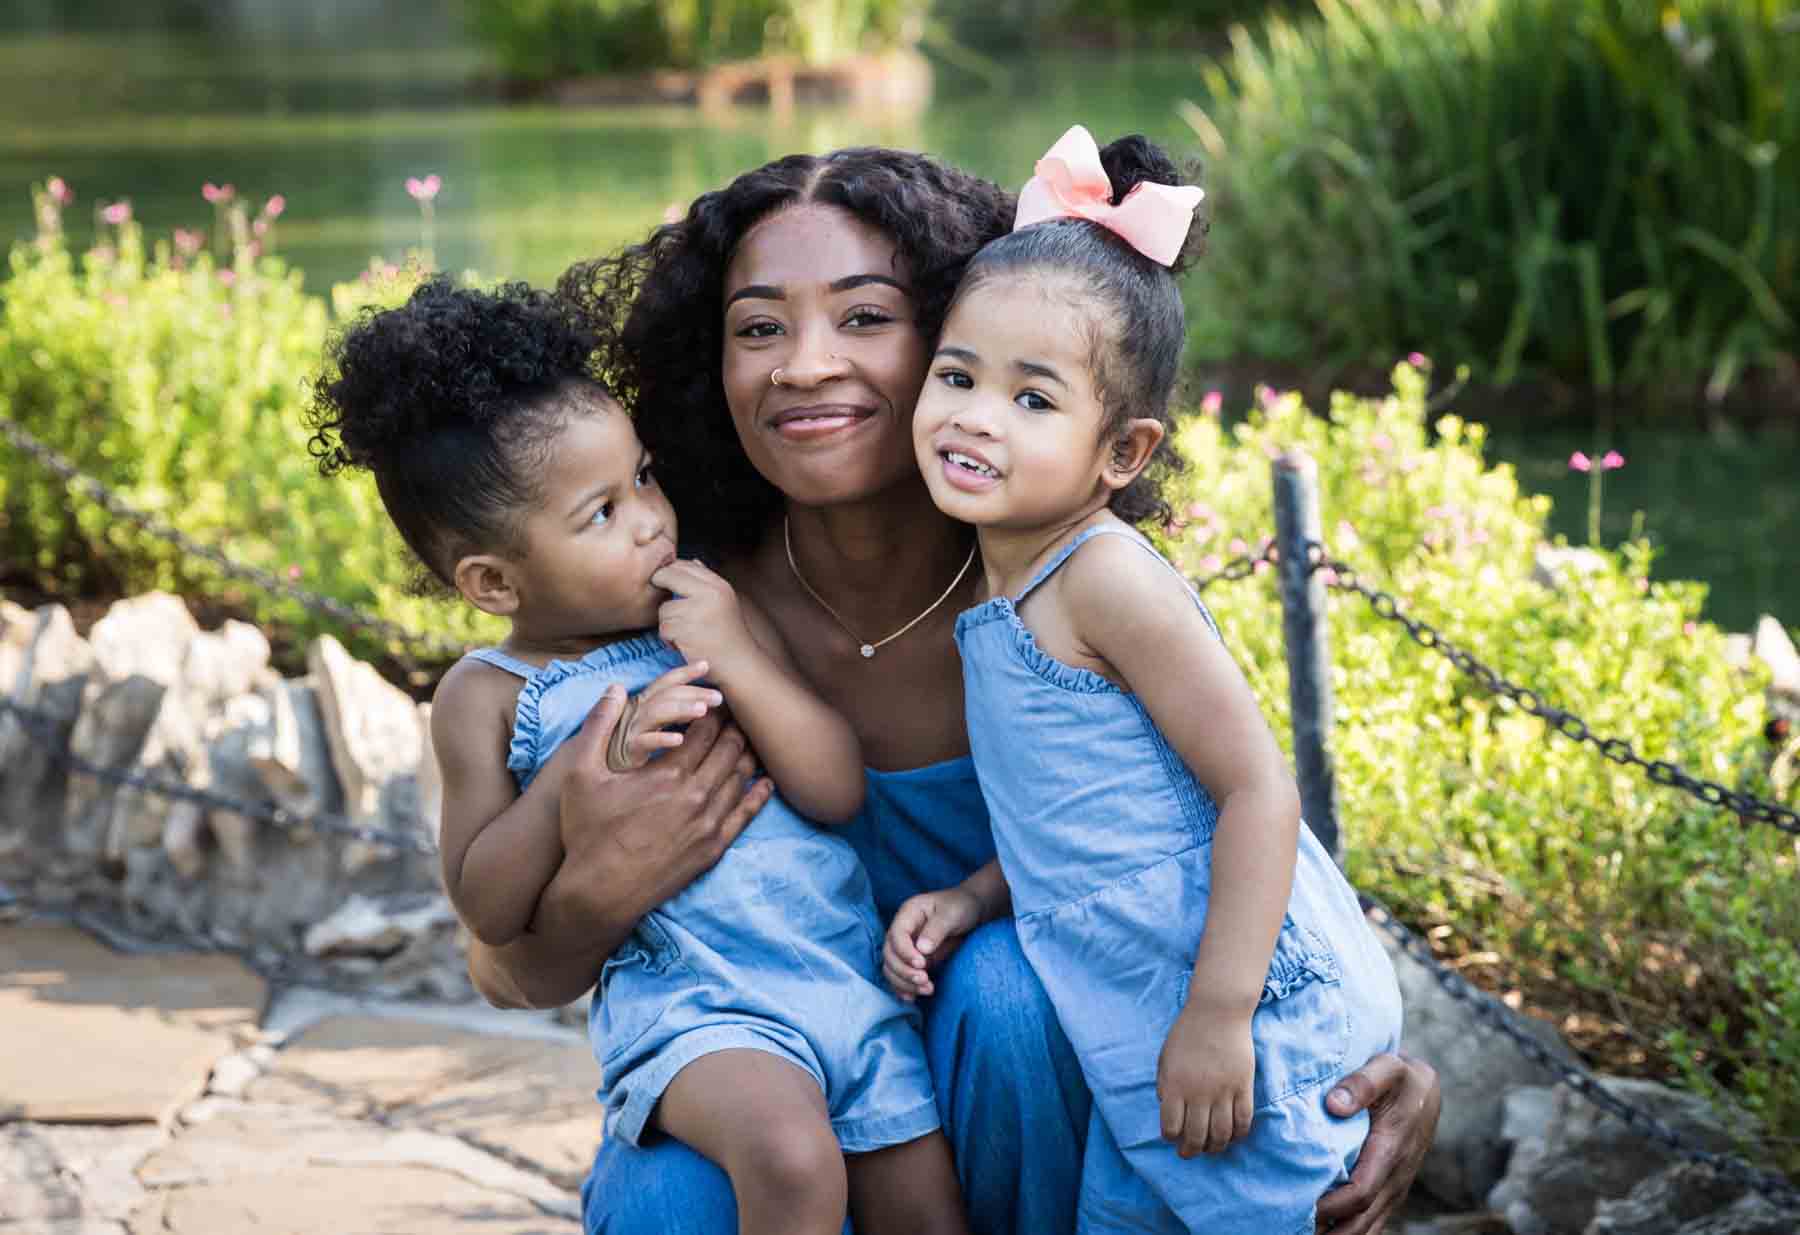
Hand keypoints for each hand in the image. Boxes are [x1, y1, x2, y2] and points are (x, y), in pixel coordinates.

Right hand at [532, 691, 770, 984]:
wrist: (600, 893)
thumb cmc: (587, 832)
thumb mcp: (580, 775)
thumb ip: (598, 727)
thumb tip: (614, 688)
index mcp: (669, 773)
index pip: (706, 728)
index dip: (714, 709)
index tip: (716, 698)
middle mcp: (696, 795)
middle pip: (729, 749)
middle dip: (734, 726)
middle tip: (736, 713)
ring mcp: (709, 824)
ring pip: (740, 778)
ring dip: (746, 754)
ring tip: (749, 739)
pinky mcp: (714, 848)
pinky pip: (746, 814)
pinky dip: (758, 794)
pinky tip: (765, 781)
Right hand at [611, 660, 724, 770]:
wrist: (594, 780)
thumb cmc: (626, 755)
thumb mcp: (649, 731)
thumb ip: (669, 715)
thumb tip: (701, 705)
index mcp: (642, 705)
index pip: (665, 683)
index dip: (684, 672)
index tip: (706, 665)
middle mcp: (635, 713)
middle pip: (666, 695)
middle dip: (693, 692)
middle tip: (719, 697)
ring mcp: (630, 731)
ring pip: (656, 713)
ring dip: (680, 709)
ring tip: (703, 711)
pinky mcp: (625, 753)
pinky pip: (642, 743)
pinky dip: (660, 739)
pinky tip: (679, 739)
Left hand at [653, 559, 757, 671]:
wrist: (738, 665)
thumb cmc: (728, 635)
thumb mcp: (724, 601)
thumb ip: (707, 582)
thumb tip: (692, 561)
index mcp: (719, 585)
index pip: (685, 565)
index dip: (670, 571)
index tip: (665, 581)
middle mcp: (709, 594)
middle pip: (669, 576)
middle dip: (660, 585)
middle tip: (663, 599)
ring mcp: (696, 611)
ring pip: (664, 608)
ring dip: (668, 623)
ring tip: (685, 633)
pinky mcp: (685, 630)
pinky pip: (664, 629)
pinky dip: (669, 640)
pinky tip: (684, 645)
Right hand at [882, 887, 983, 1000]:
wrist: (972, 913)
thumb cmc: (962, 907)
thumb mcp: (952, 914)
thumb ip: (936, 929)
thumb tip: (921, 949)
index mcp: (908, 913)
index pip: (896, 935)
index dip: (905, 952)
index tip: (922, 964)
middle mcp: (902, 931)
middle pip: (890, 955)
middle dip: (904, 971)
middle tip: (925, 981)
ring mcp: (906, 947)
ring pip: (892, 968)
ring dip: (904, 983)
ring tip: (927, 990)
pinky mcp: (913, 961)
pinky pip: (900, 977)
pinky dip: (904, 988)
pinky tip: (914, 997)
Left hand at [1156, 999, 1255, 1156]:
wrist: (1217, 1011)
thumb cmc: (1187, 1033)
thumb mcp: (1165, 1057)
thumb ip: (1164, 1084)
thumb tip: (1165, 1108)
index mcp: (1175, 1085)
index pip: (1171, 1127)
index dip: (1171, 1137)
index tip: (1172, 1136)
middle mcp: (1198, 1092)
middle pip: (1196, 1137)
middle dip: (1191, 1151)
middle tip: (1189, 1153)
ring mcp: (1223, 1091)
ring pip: (1221, 1134)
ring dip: (1215, 1147)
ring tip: (1211, 1148)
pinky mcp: (1243, 1086)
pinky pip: (1243, 1120)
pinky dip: (1238, 1134)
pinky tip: (1233, 1136)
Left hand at [1314, 1052, 1440, 1234]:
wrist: (1427, 1091)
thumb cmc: (1401, 1077)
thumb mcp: (1387, 1067)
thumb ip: (1363, 1082)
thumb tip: (1334, 1104)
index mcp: (1392, 1150)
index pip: (1360, 1192)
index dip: (1330, 1206)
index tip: (1298, 1206)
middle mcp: (1395, 1177)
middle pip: (1362, 1221)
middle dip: (1330, 1232)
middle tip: (1291, 1228)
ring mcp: (1394, 1188)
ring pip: (1368, 1226)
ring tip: (1300, 1234)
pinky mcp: (1390, 1190)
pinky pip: (1372, 1221)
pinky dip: (1349, 1231)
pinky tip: (1323, 1232)